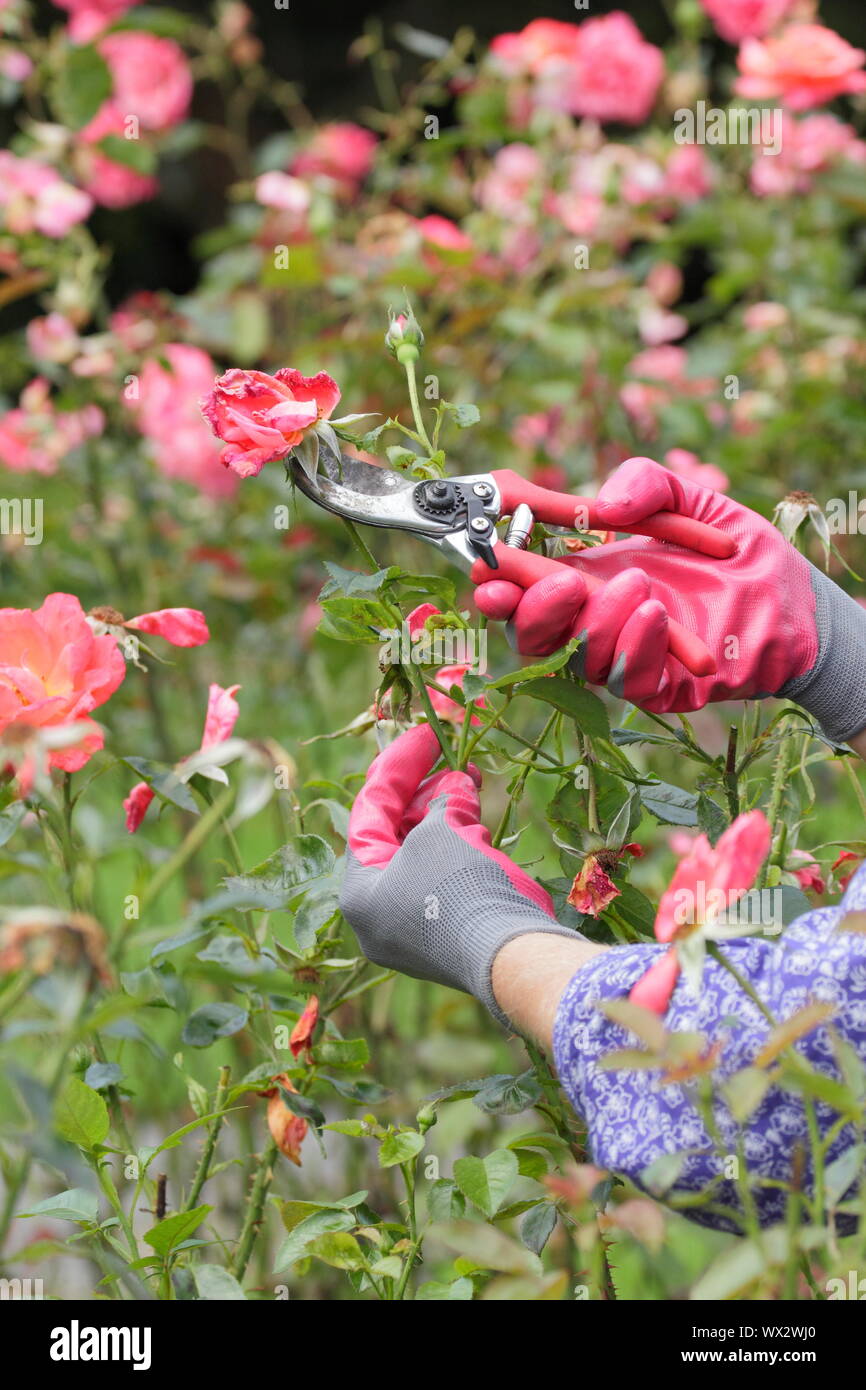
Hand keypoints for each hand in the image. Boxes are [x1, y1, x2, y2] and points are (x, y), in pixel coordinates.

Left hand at [340, 723, 579, 1025]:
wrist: (512, 960)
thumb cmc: (459, 891)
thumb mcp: (441, 834)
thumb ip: (441, 804)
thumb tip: (456, 786)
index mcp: (360, 891)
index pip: (370, 814)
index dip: (399, 768)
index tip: (426, 735)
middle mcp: (380, 915)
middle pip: (396, 836)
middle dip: (427, 794)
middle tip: (454, 759)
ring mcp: (415, 930)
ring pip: (425, 857)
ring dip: (448, 817)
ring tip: (472, 783)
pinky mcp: (450, 936)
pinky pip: (447, 880)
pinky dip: (462, 848)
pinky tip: (481, 824)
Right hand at [474, 456, 865, 743]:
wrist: (798, 598)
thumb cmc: (738, 550)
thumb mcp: (692, 498)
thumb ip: (648, 484)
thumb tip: (606, 504)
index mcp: (584, 577)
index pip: (523, 589)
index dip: (498, 585)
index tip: (486, 571)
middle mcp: (594, 621)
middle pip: (533, 635)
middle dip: (531, 613)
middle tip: (555, 583)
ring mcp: (624, 656)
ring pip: (579, 658)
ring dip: (598, 622)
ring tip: (638, 583)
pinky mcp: (661, 688)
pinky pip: (630, 681)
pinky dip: (636, 646)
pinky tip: (655, 613)